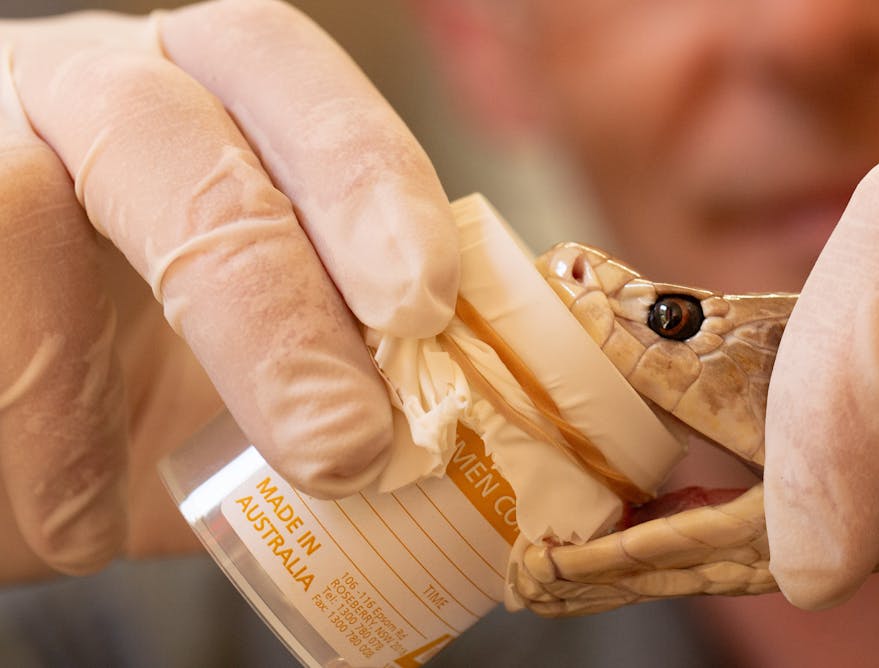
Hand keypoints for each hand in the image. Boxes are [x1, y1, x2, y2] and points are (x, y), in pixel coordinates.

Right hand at [0, 0, 456, 578]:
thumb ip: (355, 367)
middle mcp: (84, 94)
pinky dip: (24, 439)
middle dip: (267, 289)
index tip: (425, 300)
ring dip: (84, 385)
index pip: (281, 70)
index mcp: (200, 98)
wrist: (4, 429)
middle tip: (348, 438)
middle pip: (168, 131)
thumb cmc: (135, 384)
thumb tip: (494, 432)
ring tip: (116, 516)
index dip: (362, 170)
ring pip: (20, 210)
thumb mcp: (255, 366)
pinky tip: (64, 520)